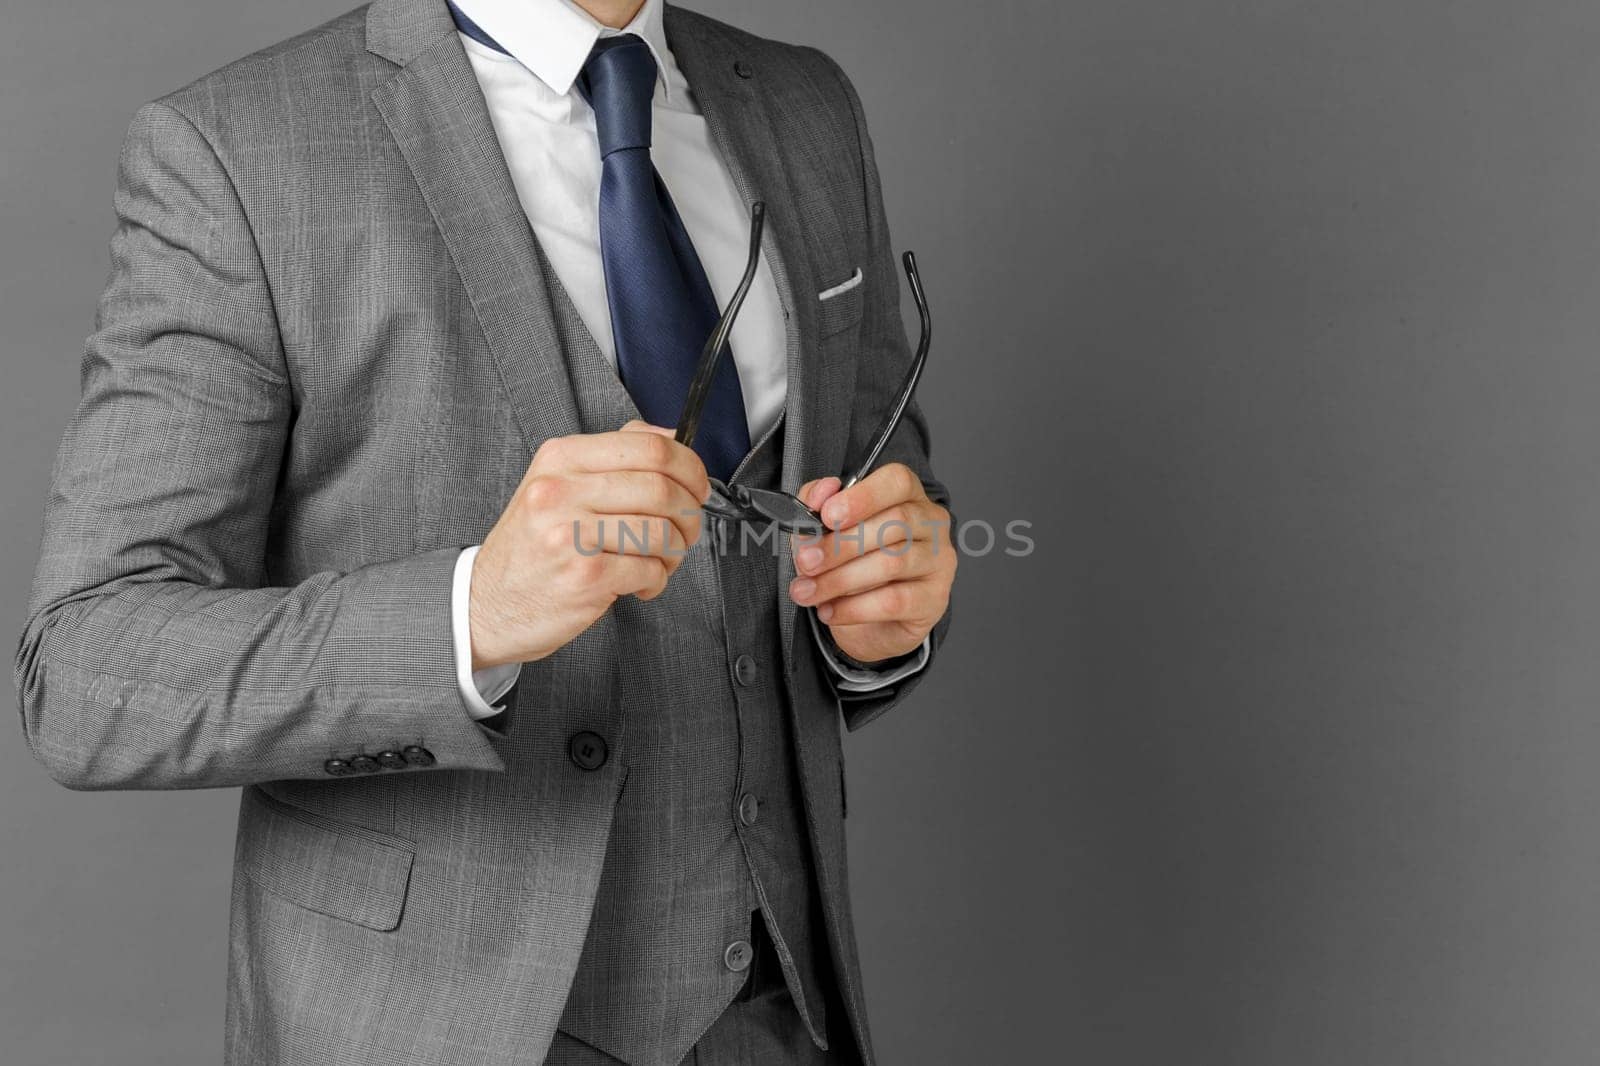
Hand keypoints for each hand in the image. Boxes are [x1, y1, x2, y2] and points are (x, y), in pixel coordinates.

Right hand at [469, 421, 709, 669]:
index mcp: (560, 458)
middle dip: (689, 514)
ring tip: (660, 560)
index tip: (696, 486)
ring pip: (661, 530)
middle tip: (686, 530)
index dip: (689, 466)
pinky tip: (638, 583)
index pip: (649, 446)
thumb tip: (670, 437)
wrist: (484, 604)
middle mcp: (561, 490)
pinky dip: (656, 580)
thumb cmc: (530, 548)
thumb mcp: (556, 485)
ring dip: (675, 551)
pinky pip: (649, 569)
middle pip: (662, 487)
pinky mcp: (584, 575)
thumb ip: (611, 457)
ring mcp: (570, 533)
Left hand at [788, 463, 955, 664]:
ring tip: (807, 591)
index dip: (862, 496)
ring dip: (840, 579)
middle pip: (895, 523)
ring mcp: (938, 562)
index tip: (828, 516)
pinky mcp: (934, 599)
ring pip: (892, 562)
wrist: (871, 623)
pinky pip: (894, 601)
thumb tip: (821, 494)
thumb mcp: (826, 531)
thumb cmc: (852, 564)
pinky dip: (854, 608)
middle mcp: (931, 523)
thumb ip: (816, 505)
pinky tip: (829, 611)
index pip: (897, 481)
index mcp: (907, 495)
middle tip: (805, 562)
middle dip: (841, 545)